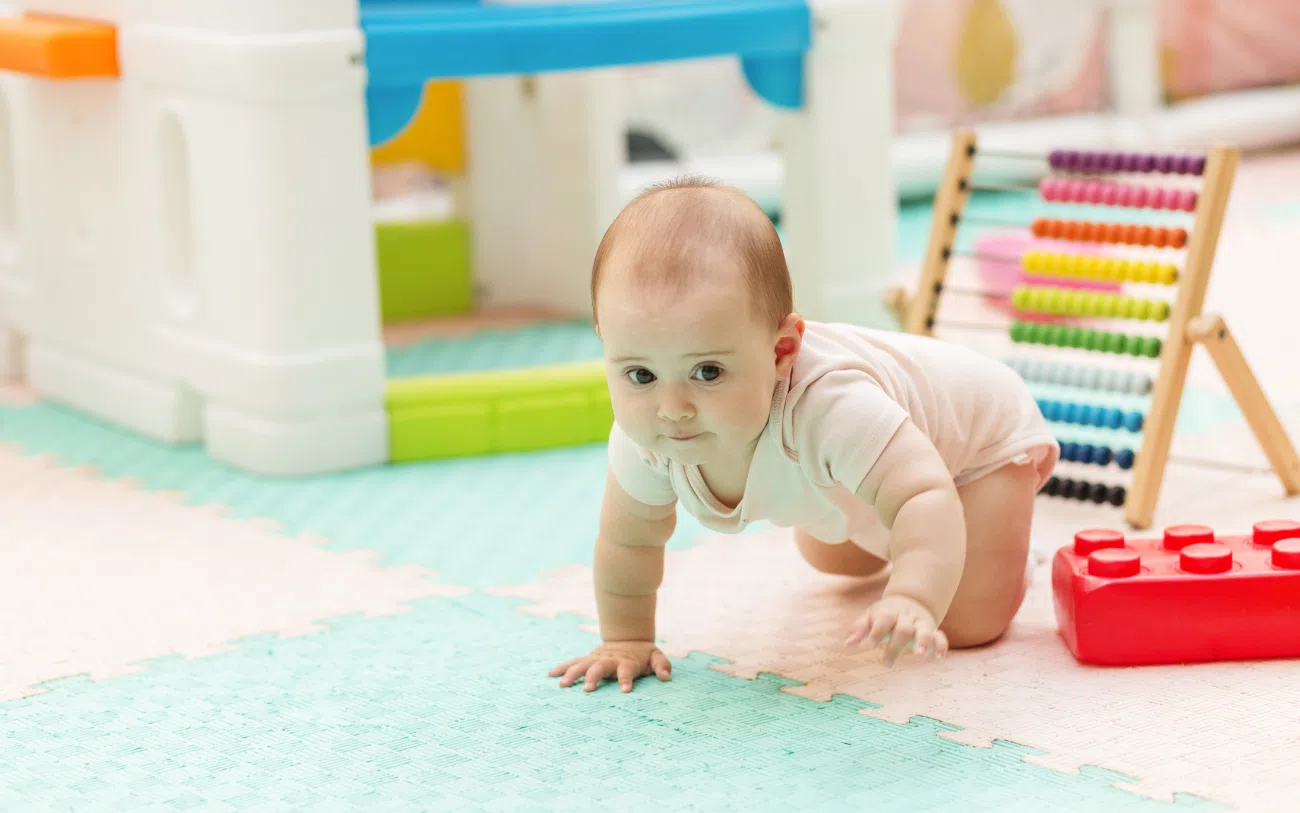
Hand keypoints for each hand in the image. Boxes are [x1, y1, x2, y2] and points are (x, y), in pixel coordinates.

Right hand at [549, 641, 671, 692]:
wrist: (627, 637)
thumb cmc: (643, 654)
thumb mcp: (656, 656)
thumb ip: (662, 666)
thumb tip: (666, 678)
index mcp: (626, 661)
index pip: (626, 670)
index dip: (626, 679)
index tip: (625, 691)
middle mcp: (609, 659)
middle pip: (600, 667)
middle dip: (594, 677)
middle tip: (588, 690)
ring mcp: (596, 658)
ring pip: (582, 664)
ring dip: (573, 673)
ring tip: (563, 685)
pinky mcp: (588, 659)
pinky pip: (573, 662)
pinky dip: (562, 667)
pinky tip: (550, 675)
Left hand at [845, 595, 947, 664]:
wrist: (911, 600)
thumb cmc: (885, 615)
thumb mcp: (870, 616)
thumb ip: (859, 628)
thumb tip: (848, 643)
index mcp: (889, 612)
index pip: (883, 620)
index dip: (877, 632)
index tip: (870, 646)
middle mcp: (907, 618)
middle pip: (903, 629)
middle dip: (896, 645)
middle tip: (886, 663)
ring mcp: (921, 623)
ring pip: (925, 630)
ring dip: (923, 641)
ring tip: (919, 655)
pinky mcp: (934, 631)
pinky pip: (940, 637)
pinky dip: (941, 646)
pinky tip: (939, 658)